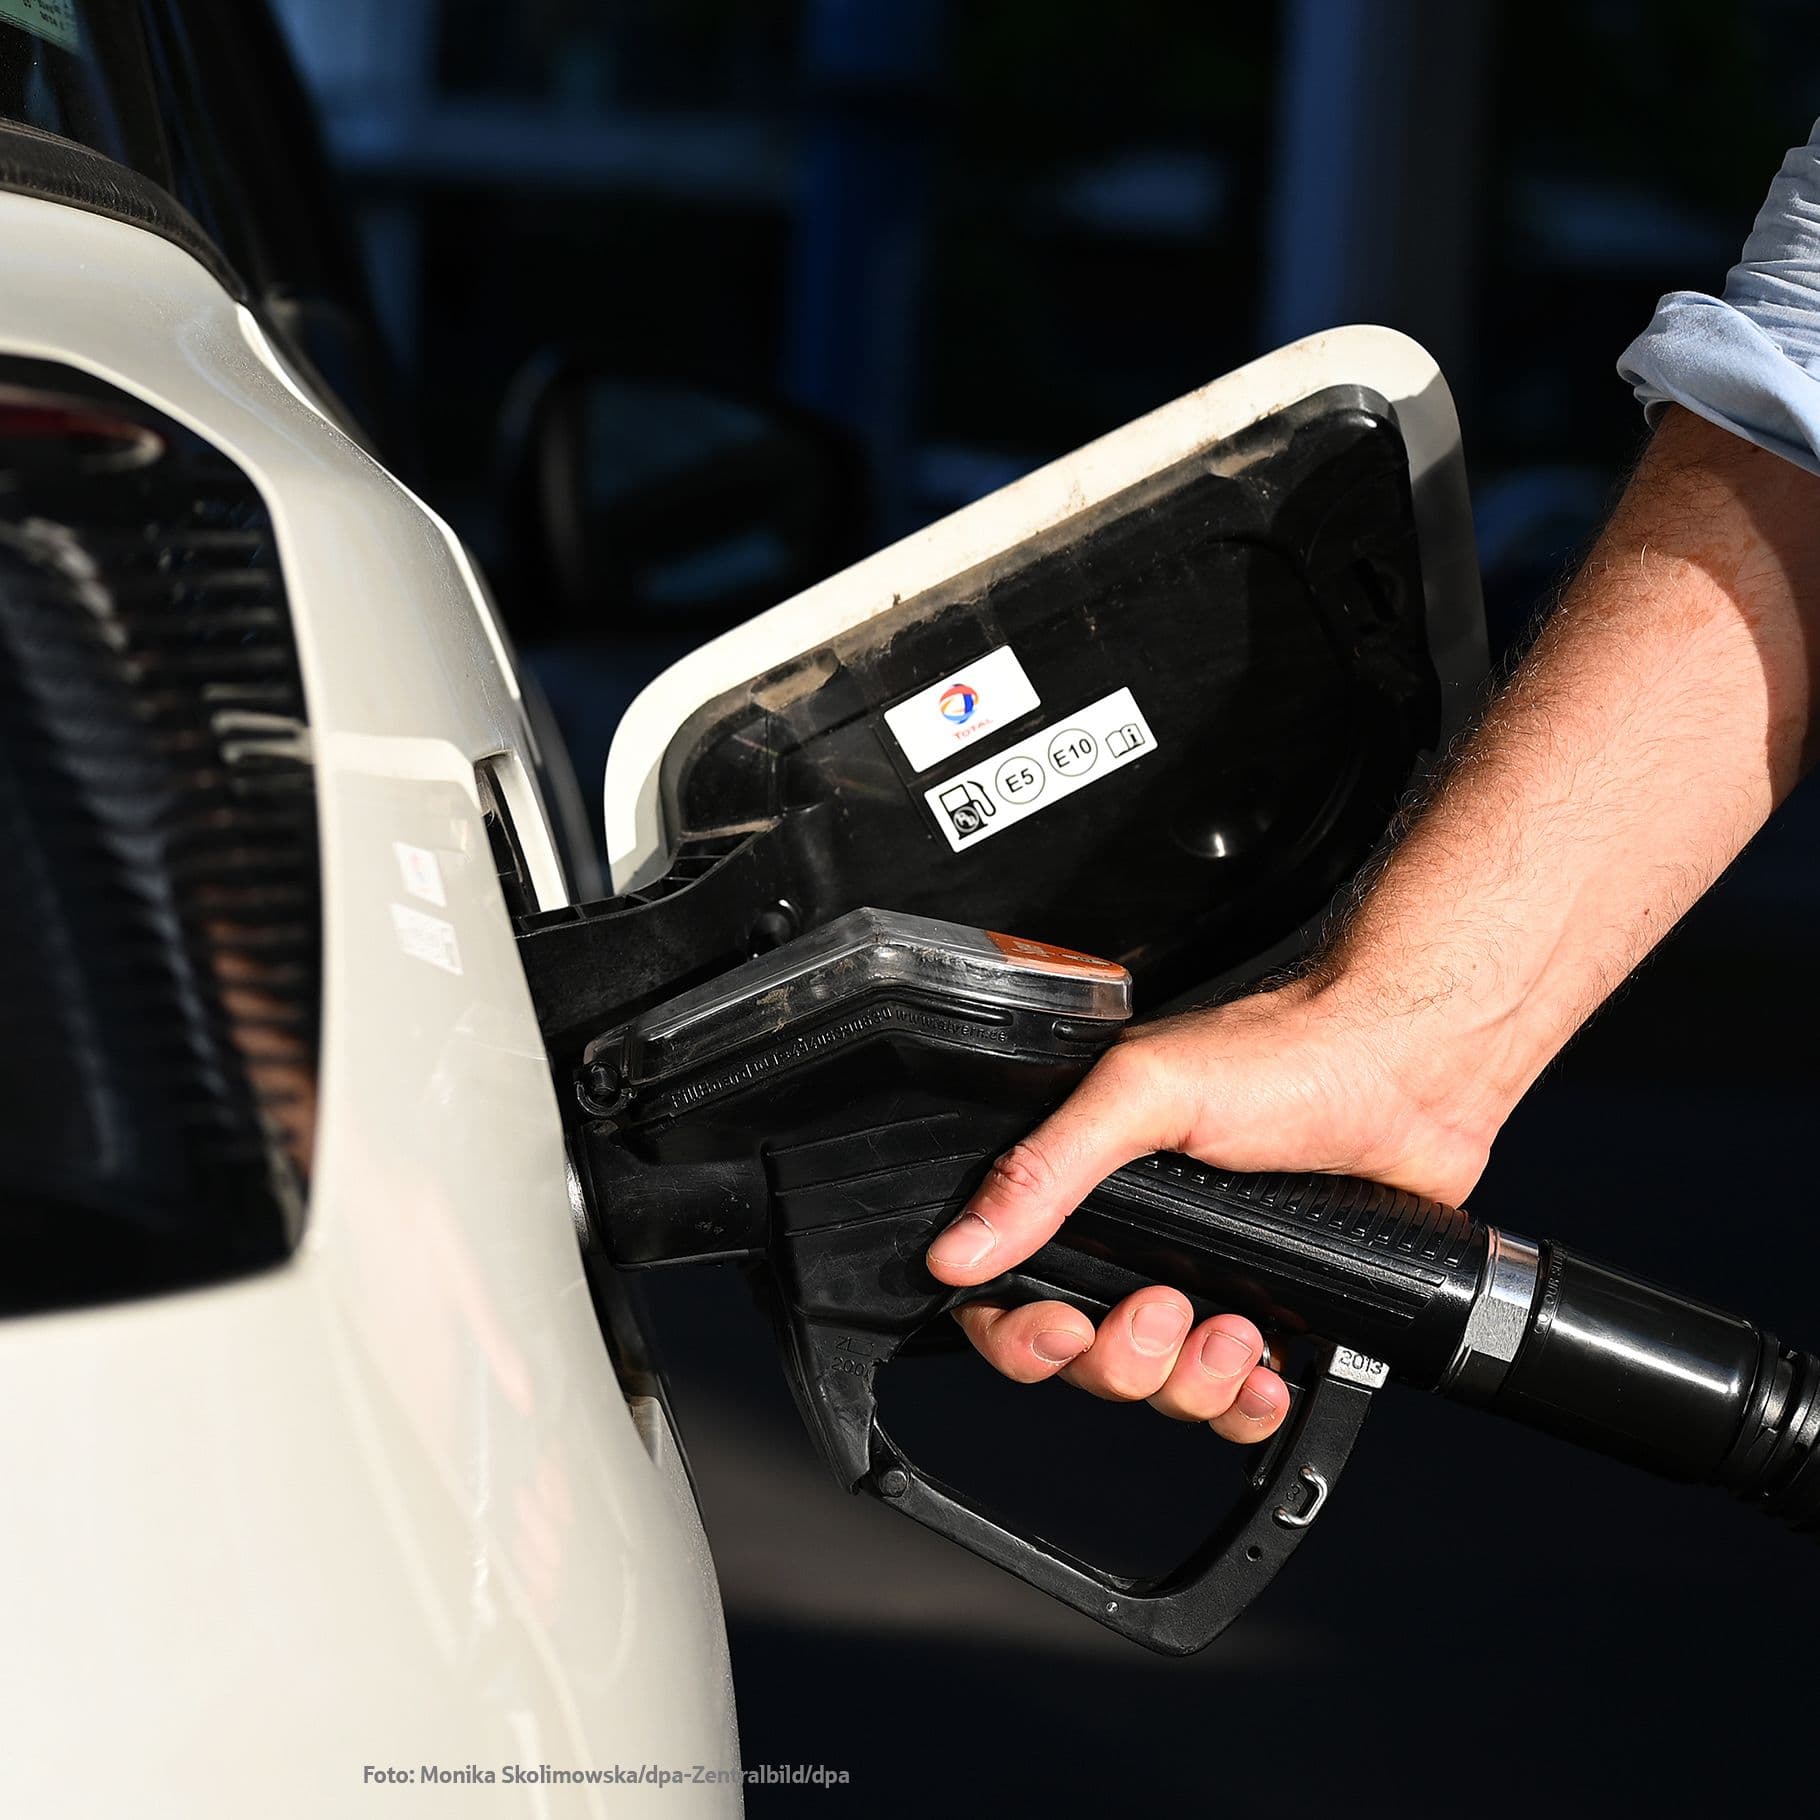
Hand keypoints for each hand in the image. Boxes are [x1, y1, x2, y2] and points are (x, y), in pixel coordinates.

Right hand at [923, 972, 1497, 1441]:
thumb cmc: (1280, 1054)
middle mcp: (1135, 1239)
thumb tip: (958, 1247)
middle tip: (1168, 1308)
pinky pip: (1237, 1398)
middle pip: (1086, 1360)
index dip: (1022, 1335)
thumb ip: (1045, 1171)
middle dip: (1123, 1360)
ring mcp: (1205, 1278)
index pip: (1008, 1290)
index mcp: (1084, 1186)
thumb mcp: (1142, 1096)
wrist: (1407, 1072)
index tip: (1063, 1330)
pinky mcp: (1273, 1308)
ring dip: (1192, 1385)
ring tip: (1238, 1332)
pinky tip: (1269, 1375)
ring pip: (1161, 1390)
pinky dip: (1248, 1406)